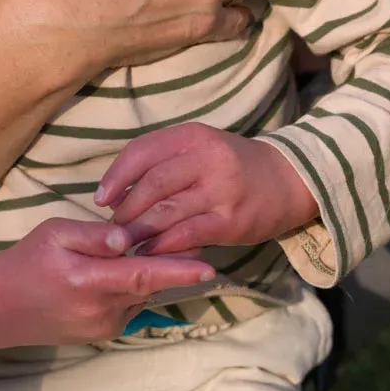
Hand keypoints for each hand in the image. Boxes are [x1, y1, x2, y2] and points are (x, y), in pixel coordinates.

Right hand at [0, 218, 215, 351]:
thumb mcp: (54, 235)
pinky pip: (131, 306)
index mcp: (88, 281)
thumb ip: (93, 236)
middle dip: (175, 265)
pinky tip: (130, 269)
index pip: (143, 275)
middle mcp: (101, 310)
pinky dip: (137, 287)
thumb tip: (126, 238)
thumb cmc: (26, 262)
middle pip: (150, 284)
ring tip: (159, 248)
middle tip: (194, 239)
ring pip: (142, 295)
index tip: (210, 267)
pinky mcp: (103, 333)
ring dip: (153, 275)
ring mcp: (103, 326)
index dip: (178, 271)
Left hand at [94, 123, 318, 255]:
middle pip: (151, 184)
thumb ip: (163, 162)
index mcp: (193, 136)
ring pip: (165, 212)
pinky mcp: (230, 220)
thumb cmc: (234, 165)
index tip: (101, 199)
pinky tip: (151, 254)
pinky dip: (162, 246)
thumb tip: (116, 193)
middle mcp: (207, 158)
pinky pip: (186, 235)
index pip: (142, 151)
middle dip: (125, 210)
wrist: (289, 180)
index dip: (116, 176)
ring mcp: (220, 190)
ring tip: (125, 245)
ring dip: (138, 231)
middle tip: (112, 229)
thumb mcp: (201, 148)